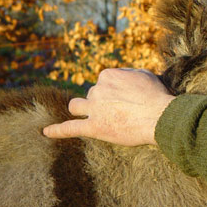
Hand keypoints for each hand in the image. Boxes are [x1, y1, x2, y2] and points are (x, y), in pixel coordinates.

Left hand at [43, 68, 175, 145]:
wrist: (159, 116)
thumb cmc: (156, 95)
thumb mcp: (144, 75)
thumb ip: (128, 74)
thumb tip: (121, 78)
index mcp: (108, 75)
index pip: (103, 80)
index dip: (114, 89)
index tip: (125, 96)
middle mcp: (98, 89)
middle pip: (91, 94)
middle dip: (101, 100)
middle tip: (120, 110)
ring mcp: (94, 109)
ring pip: (77, 106)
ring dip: (82, 109)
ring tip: (91, 115)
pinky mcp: (94, 127)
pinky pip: (69, 128)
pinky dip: (57, 130)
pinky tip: (46, 132)